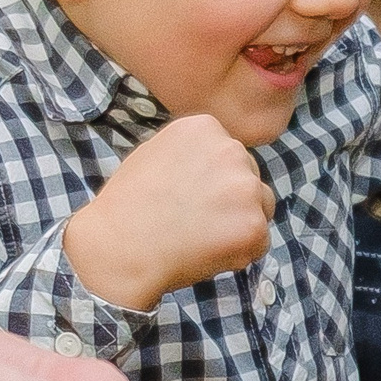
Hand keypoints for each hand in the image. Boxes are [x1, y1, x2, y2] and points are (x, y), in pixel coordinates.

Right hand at [63, 115, 274, 310]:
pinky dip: (240, 252)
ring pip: (261, 207)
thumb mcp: (155, 153)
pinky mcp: (253, 223)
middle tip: (195, 220)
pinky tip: (206, 252)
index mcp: (206, 127)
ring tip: (200, 236)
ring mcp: (245, 187)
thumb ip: (193, 153)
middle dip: (231, 200)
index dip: (213, 181)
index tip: (191, 196)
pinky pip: (259, 241)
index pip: (230, 155)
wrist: (119, 246)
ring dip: (240, 224)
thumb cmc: (128, 206)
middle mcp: (231, 149)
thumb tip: (216, 165)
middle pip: (249, 178)